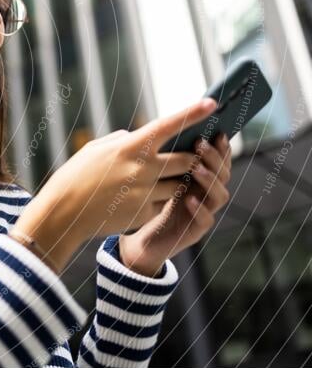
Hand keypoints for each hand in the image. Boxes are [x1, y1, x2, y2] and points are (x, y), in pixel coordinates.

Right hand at [13, 98, 218, 272]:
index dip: (192, 113)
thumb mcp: (95, 150)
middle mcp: (142, 168)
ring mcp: (145, 192)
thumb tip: (138, 136)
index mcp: (129, 146)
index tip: (212, 103)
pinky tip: (138, 201)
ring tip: (161, 182)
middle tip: (190, 158)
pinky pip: (164, 205)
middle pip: (187, 160)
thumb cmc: (75, 176)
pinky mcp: (144, 213)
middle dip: (193, 159)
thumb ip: (122, 140)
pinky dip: (159, 201)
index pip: (168, 125)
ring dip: (177, 182)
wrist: (63, 212)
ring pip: (179, 185)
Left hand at [119, 131, 232, 276]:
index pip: (220, 160)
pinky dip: (199, 209)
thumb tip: (166, 129)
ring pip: (219, 195)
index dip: (221, 147)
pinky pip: (205, 220)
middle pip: (223, 174)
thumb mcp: (159, 176)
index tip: (217, 131)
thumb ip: (168, 159)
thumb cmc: (151, 202)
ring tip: (196, 168)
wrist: (143, 239)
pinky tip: (189, 199)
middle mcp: (207, 194)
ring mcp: (204, 213)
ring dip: (209, 180)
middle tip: (201, 144)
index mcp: (201, 179)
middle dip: (214, 158)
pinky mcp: (195, 231)